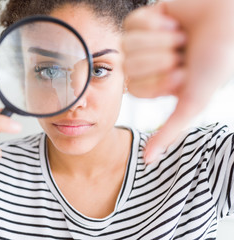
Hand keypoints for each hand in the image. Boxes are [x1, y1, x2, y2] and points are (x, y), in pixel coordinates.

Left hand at [123, 0, 233, 163]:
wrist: (228, 17)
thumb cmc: (217, 59)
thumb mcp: (194, 100)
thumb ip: (170, 130)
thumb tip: (148, 160)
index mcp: (156, 84)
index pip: (135, 89)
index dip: (158, 81)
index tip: (183, 74)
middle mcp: (146, 64)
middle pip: (128, 69)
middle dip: (160, 60)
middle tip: (182, 55)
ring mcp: (142, 41)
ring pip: (127, 46)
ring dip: (160, 42)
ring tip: (181, 38)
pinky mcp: (142, 18)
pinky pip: (131, 23)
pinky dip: (156, 23)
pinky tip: (173, 23)